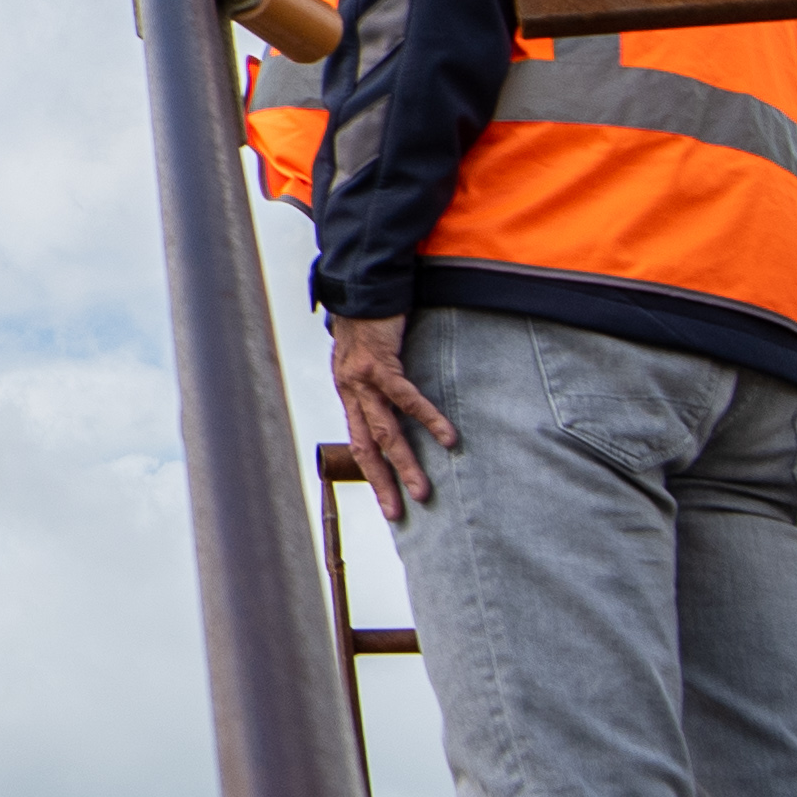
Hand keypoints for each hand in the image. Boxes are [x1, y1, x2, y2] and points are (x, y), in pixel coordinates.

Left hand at [325, 318, 451, 507]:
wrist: (362, 283)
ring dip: (406, 463)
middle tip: (398, 513)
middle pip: (367, 447)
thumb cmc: (371, 319)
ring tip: (423, 490)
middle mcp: (350, 390)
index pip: (359, 441)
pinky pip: (406, 398)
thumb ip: (376, 379)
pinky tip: (447, 438)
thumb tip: (392, 400)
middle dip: (382, 482)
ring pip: (386, 432)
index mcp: (348, 391)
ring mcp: (362, 378)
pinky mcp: (381, 363)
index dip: (371, 471)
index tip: (387, 498)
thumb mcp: (366, 355)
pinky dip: (428, 419)